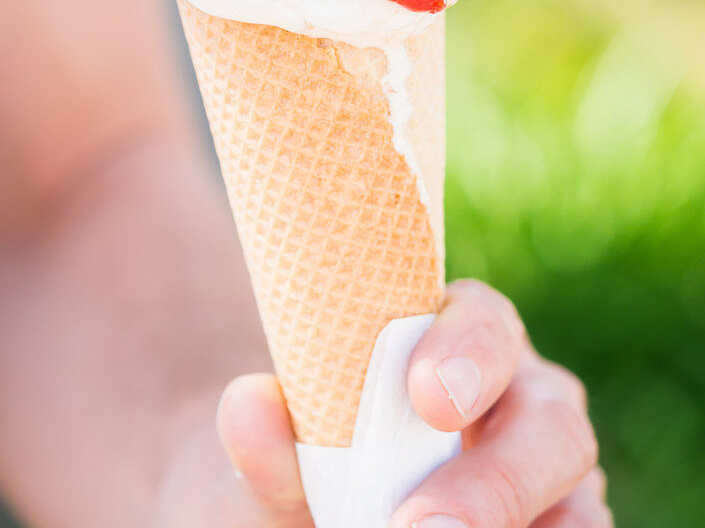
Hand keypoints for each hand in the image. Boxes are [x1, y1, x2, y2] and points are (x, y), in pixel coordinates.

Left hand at [213, 280, 608, 527]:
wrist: (304, 514)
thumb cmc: (299, 472)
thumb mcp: (272, 464)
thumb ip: (265, 441)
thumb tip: (250, 405)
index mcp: (456, 340)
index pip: (485, 322)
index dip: (468, 350)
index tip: (425, 394)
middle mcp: (521, 400)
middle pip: (553, 420)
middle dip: (499, 478)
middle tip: (423, 525)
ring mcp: (549, 478)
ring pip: (579, 501)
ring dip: (519, 523)